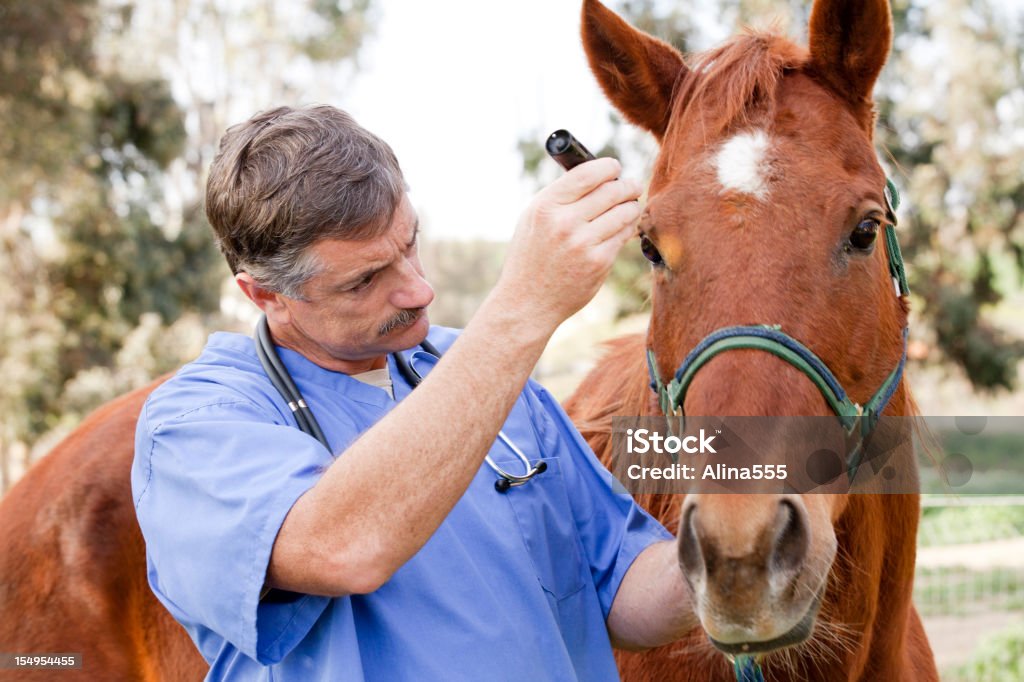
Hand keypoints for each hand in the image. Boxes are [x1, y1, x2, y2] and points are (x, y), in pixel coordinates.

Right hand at [496, 157, 641, 331]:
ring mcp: (583, 244)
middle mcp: (564, 222)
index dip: (608, 167)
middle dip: (628, 185)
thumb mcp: (534, 218)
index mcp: (546, 206)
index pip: (587, 173)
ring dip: (632, 207)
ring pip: (625, 212)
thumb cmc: (532, 255)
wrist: (527, 301)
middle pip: (612, 190)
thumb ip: (561, 196)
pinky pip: (624, 235)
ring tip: (629, 207)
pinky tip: (622, 228)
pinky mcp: (599, 262)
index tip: (615, 168)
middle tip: (633, 186)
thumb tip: (598, 174)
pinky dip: (627, 229)